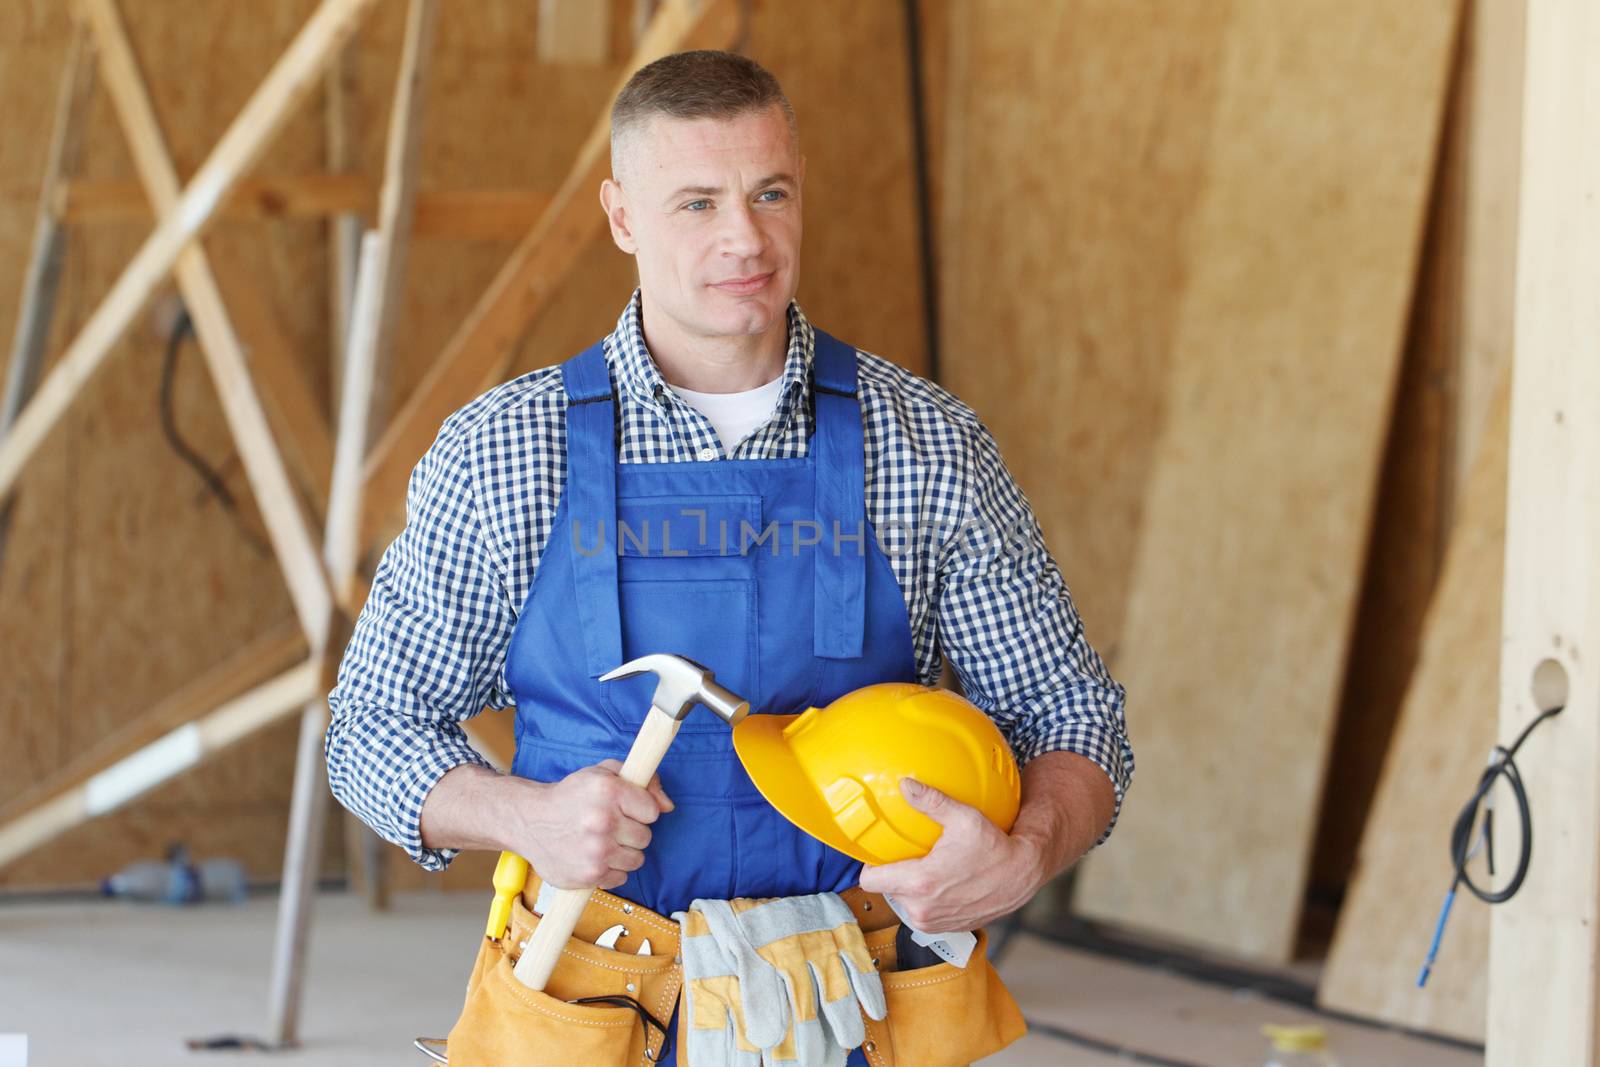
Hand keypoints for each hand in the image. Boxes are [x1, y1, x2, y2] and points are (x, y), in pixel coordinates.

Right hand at [507, 758, 673, 890]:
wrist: (530, 821)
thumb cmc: (571, 796)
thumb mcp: (604, 773)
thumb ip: (643, 780)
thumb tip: (668, 806)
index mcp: (608, 790)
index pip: (652, 811)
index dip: (640, 810)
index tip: (624, 809)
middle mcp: (603, 821)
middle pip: (646, 837)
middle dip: (631, 831)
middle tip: (609, 825)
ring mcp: (596, 851)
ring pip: (637, 859)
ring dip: (623, 852)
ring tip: (601, 841)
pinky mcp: (589, 875)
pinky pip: (621, 877)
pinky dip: (611, 869)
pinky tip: (593, 856)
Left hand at [857, 777, 1046, 931]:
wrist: (1021, 876)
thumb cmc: (994, 847)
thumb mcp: (963, 818)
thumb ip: (930, 801)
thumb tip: (906, 785)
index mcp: (919, 884)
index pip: (870, 880)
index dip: (871, 866)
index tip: (879, 853)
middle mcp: (921, 909)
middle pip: (887, 890)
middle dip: (893, 875)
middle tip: (909, 856)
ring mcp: (933, 923)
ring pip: (903, 903)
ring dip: (910, 889)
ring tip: (926, 869)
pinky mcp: (944, 929)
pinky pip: (922, 913)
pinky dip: (927, 900)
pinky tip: (941, 883)